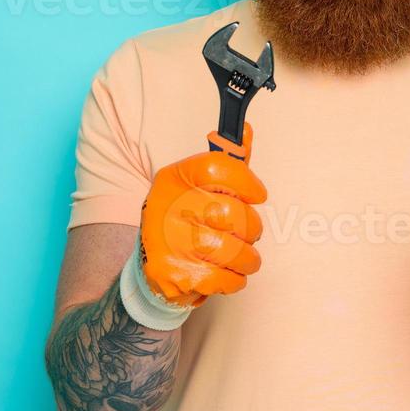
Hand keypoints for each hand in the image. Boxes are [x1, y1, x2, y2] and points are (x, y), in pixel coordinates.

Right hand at [139, 123, 266, 307]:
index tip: (258, 195)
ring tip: (242, 257)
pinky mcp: (174, 274)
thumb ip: (228, 162)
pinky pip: (225, 278)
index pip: (217, 167)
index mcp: (174, 178)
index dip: (246, 182)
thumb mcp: (200, 186)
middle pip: (231, 212)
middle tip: (247, 233)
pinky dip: (234, 279)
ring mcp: (168, 242)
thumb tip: (247, 131)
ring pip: (233, 250)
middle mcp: (167, 207)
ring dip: (247, 258)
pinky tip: (226, 274)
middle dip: (251, 228)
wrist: (152, 268)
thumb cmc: (186, 221)